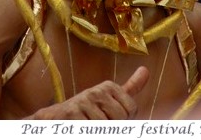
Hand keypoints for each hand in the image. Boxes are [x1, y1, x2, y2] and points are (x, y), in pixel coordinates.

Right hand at [30, 66, 149, 119]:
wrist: (54, 119)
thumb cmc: (86, 110)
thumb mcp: (109, 96)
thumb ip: (130, 87)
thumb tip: (146, 70)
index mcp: (109, 87)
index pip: (131, 110)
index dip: (123, 119)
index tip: (109, 116)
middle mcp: (97, 91)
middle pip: (120, 119)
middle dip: (111, 126)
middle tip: (97, 122)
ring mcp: (83, 102)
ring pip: (106, 126)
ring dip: (96, 130)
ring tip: (88, 125)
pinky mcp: (71, 114)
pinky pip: (90, 129)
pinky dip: (87, 130)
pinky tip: (80, 126)